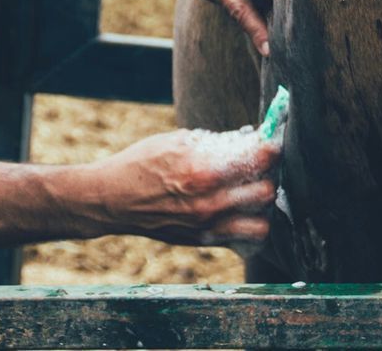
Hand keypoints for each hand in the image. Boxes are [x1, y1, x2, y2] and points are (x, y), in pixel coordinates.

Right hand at [74, 128, 279, 247]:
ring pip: (261, 223)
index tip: (271, 144)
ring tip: (255, 193)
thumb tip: (244, 140)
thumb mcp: (175, 142)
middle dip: (268, 176)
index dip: (270, 149)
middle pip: (265, 191)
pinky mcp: (201, 240)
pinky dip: (251, 226)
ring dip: (263, 206)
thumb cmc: (140, 165)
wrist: (110, 200)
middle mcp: (208, 202)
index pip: (255, 160)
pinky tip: (245, 212)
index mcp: (201, 171)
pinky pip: (243, 240)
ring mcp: (206, 226)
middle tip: (262, 169)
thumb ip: (212, 143)